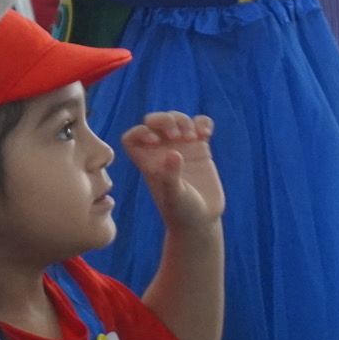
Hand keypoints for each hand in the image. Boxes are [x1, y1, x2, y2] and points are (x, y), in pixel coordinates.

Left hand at [122, 112, 224, 230]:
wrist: (201, 221)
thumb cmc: (182, 212)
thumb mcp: (174, 197)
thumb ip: (171, 176)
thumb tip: (173, 153)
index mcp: (148, 161)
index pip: (132, 138)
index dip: (139, 131)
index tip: (154, 139)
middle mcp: (162, 152)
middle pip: (154, 122)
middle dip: (164, 119)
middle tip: (175, 134)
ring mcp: (182, 148)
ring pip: (177, 119)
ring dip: (183, 120)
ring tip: (192, 137)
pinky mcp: (200, 148)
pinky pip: (199, 125)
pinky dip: (203, 123)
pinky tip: (206, 133)